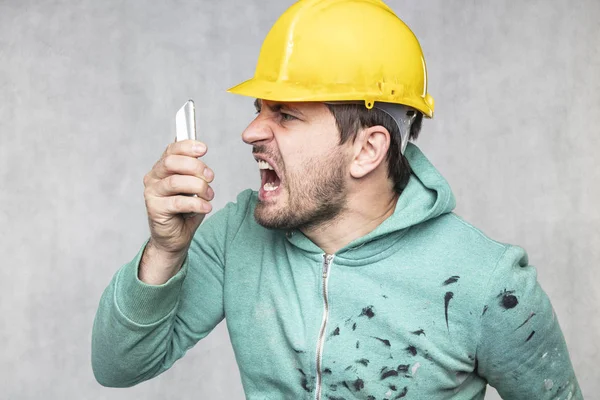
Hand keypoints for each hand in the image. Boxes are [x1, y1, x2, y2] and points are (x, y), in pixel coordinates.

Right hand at [143, 140, 214, 256]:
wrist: (175, 237)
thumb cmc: (185, 210)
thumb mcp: (193, 187)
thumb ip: (195, 172)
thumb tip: (202, 158)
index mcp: (162, 168)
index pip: (171, 150)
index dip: (187, 146)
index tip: (203, 149)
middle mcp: (153, 177)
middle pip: (172, 162)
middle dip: (196, 167)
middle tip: (210, 176)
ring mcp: (152, 193)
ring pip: (176, 181)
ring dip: (198, 186)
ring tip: (209, 195)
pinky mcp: (155, 209)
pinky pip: (178, 202)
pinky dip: (196, 203)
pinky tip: (206, 207)